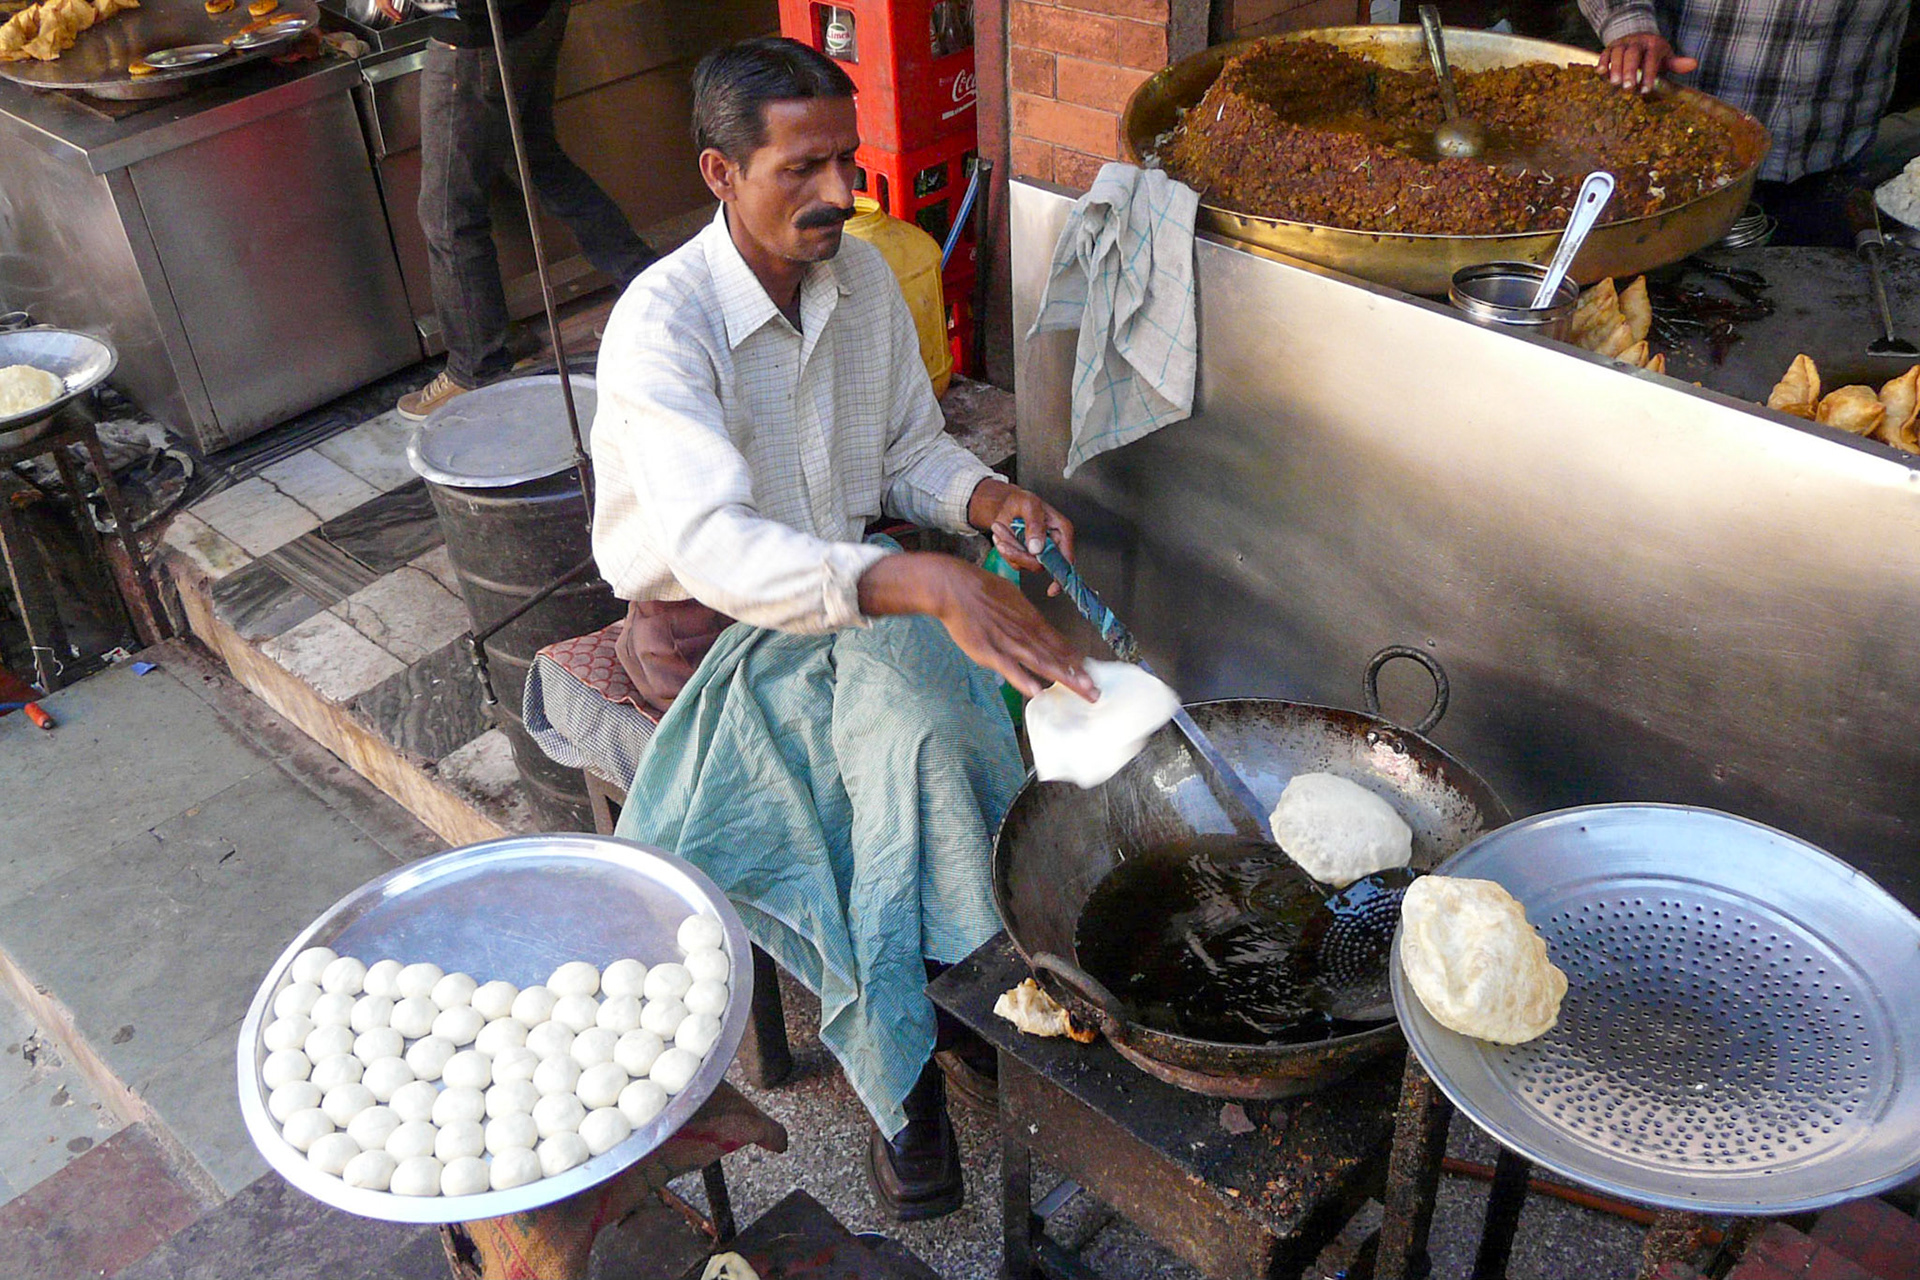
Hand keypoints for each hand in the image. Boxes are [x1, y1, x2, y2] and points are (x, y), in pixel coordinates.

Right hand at [858, 553, 1095, 699]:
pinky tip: (1037, 692)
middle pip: (1056, 657)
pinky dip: (1023, 680)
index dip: (1075, 660)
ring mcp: (1009, 643)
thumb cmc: (982, 591)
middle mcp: (1026, 633)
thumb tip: (1035, 629)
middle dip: (1077, 676)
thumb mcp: (1012, 599)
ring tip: (1082, 691)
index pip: (1059, 643)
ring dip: (1063, 678)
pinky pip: (1009, 668)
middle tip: (1095, 692)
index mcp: (1031, 620)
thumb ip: (1025, 617)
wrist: (955, 587)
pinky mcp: (989, 652)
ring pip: (1041, 663)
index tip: (1090, 674)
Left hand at [967, 477, 1074, 596]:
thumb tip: (1037, 548)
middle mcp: (1053, 545)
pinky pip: (1014, 562)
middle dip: (1019, 554)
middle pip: (1040, 564)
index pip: (1066, 559)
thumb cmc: (1022, 501)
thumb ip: (1035, 524)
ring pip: (1024, 564)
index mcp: (1062, 531)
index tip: (1053, 590)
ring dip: (1008, 548)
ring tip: (1000, 528)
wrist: (1007, 504)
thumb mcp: (1028, 504)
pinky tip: (1001, 535)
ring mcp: (1039, 553)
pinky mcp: (1025, 556)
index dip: (1061, 576)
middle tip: (1003, 540)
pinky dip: (1004, 550)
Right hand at [1597, 33, 1697, 92]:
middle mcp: (1637, 42)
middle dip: (1629, 71)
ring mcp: (1623, 44)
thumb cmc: (1653, 55)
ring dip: (1615, 68)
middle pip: (1632, 54)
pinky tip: (1600, 73)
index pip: (1651, 59)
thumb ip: (1677, 64)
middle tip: (1627, 87)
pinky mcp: (1610, 47)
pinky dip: (1602, 62)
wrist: (1638, 38)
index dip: (1648, 74)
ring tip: (1614, 83)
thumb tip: (1694, 64)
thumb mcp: (1666, 57)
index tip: (1645, 90)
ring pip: (1618, 53)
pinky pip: (1605, 53)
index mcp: (1653, 45)